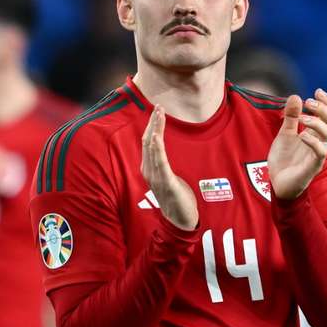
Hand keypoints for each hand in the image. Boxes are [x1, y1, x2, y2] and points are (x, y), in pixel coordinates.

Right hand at [140, 105, 198, 230]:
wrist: (179, 220)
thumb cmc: (175, 198)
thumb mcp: (168, 176)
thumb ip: (163, 163)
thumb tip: (164, 150)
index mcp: (149, 168)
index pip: (148, 142)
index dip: (152, 125)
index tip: (158, 110)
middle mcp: (149, 171)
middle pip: (148, 141)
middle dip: (153, 123)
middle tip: (159, 106)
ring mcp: (156, 177)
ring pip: (153, 148)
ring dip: (156, 129)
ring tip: (159, 114)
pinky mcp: (166, 183)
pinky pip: (160, 163)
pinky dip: (157, 149)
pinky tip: (157, 136)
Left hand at [268, 89, 326, 199]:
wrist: (277, 183)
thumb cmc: (284, 159)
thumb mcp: (285, 134)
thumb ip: (291, 117)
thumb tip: (296, 96)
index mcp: (315, 134)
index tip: (318, 91)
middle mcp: (320, 142)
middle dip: (323, 109)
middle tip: (309, 102)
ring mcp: (317, 155)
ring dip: (316, 122)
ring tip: (302, 117)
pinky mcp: (312, 167)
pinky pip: (319, 153)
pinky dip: (312, 141)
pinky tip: (301, 135)